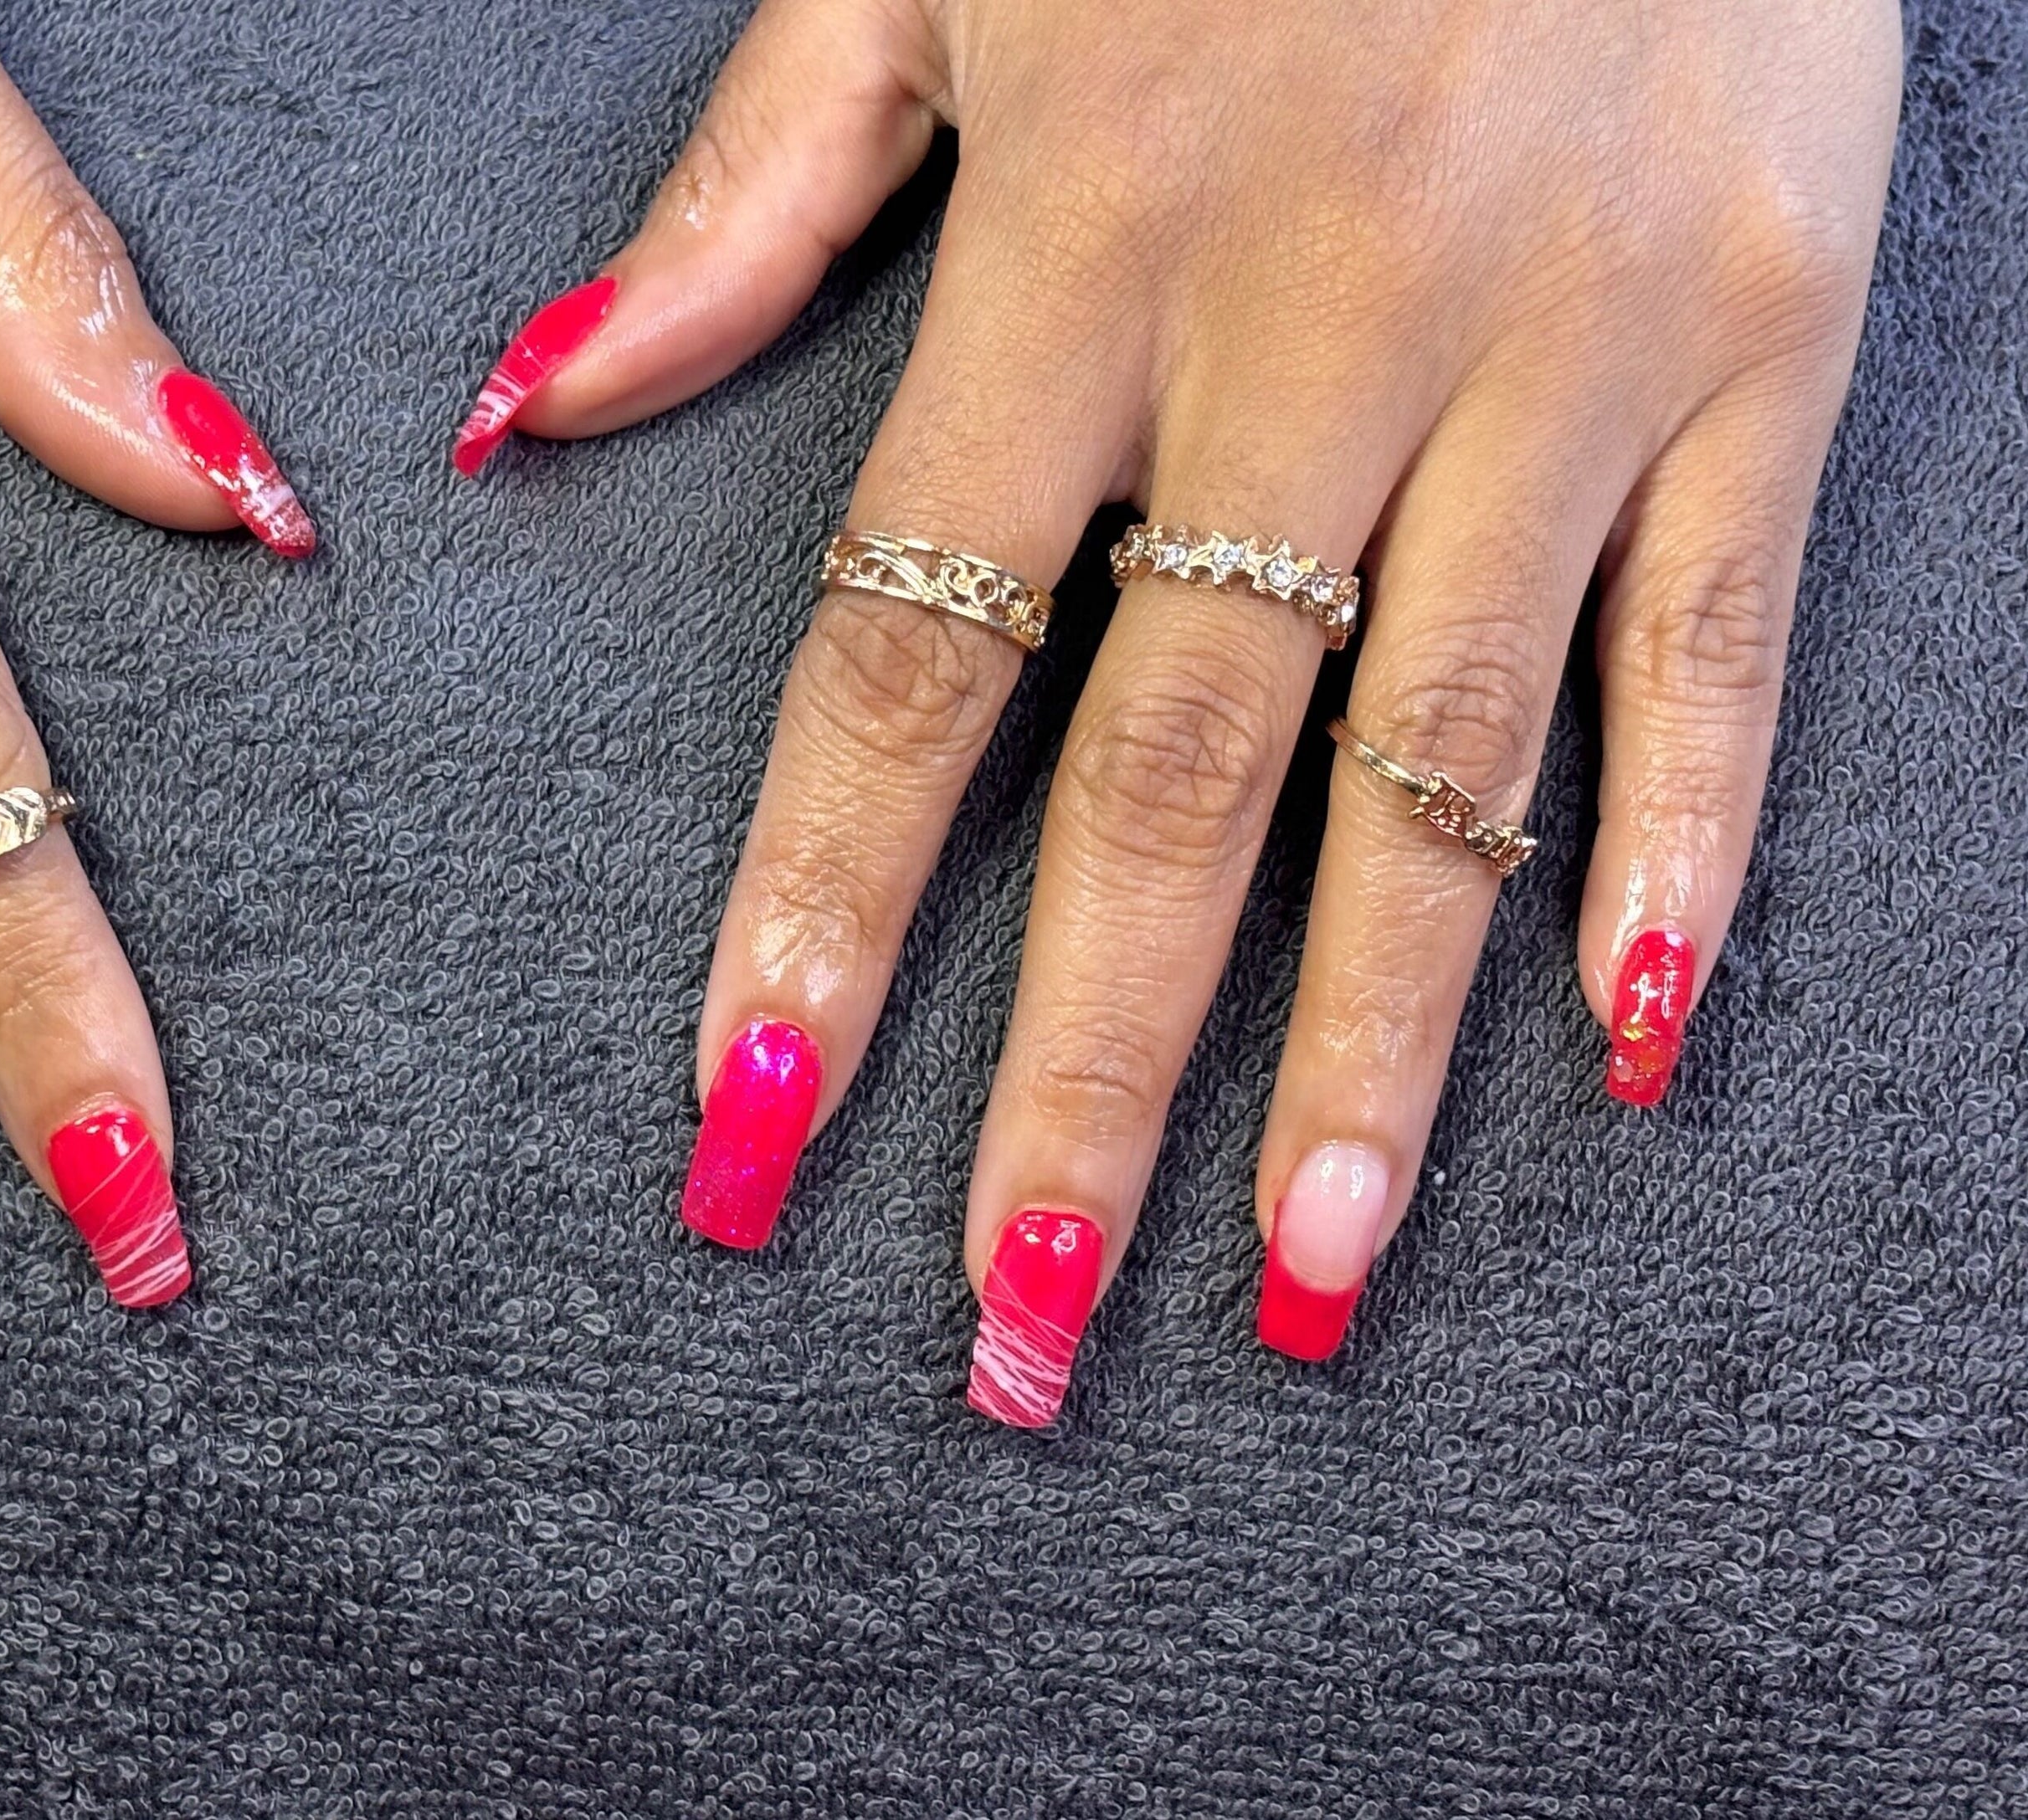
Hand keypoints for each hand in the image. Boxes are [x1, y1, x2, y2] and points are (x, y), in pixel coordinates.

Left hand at [454, 0, 1897, 1411]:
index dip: (817, 913)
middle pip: (1166, 776)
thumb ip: (749, 194)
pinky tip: (1622, 1053)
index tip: (743, 1131)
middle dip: (1078, 1069)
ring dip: (1366, 1051)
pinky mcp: (1766, 335)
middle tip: (1012, 1321)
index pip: (907, 654)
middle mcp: (1314, 327)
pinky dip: (1682, 845)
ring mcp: (1561, 346)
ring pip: (1440, 768)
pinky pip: (1715, 640)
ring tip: (1301, 1277)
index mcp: (1080, 241)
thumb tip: (537, 410)